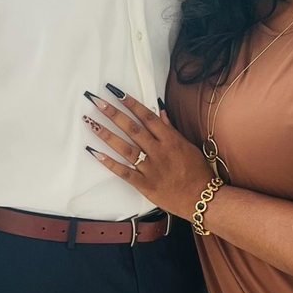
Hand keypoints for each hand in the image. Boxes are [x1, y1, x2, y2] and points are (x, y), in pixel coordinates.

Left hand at [83, 88, 214, 220]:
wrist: (201, 199)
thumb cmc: (197, 172)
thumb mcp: (188, 146)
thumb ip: (172, 129)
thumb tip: (160, 112)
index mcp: (171, 140)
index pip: (147, 117)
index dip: (131, 104)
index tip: (117, 94)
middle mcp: (159, 152)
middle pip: (132, 129)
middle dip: (114, 114)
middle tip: (98, 102)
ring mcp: (150, 169)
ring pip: (125, 148)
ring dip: (107, 135)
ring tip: (91, 123)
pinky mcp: (145, 185)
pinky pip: (124, 172)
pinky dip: (110, 163)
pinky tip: (96, 153)